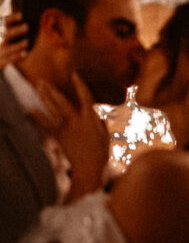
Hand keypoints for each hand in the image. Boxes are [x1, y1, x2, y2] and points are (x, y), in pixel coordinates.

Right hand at [0, 11, 28, 66]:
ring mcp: (1, 51)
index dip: (12, 18)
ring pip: (8, 48)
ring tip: (26, 42)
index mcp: (4, 32)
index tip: (21, 15)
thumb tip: (35, 20)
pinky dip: (16, 57)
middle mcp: (2, 41)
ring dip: (17, 45)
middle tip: (26, 26)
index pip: (6, 22)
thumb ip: (19, 29)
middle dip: (16, 30)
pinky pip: (8, 59)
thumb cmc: (10, 45)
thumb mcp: (11, 36)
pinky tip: (24, 55)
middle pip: (7, 34)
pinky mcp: (2, 61)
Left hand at [33, 74, 109, 197]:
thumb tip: (95, 114)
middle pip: (61, 101)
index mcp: (90, 117)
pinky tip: (30, 110)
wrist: (88, 167)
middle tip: (42, 81)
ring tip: (38, 88)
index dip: (80, 85)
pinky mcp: (58, 136)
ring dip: (44, 98)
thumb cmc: (100, 152)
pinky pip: (46, 124)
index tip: (74, 75)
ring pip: (52, 109)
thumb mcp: (105, 135)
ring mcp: (65, 128)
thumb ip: (99, 122)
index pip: (85, 96)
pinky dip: (37, 117)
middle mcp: (76, 119)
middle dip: (51, 90)